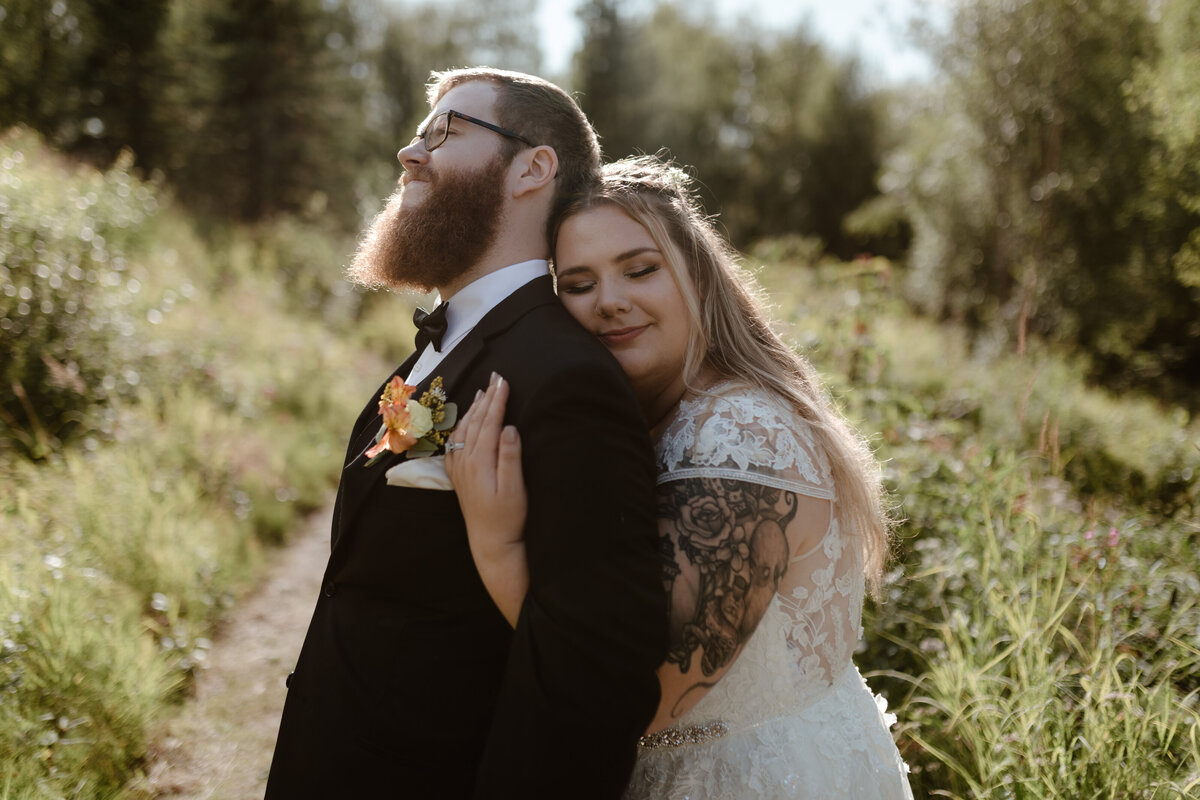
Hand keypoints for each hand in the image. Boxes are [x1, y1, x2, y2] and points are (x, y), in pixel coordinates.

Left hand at [444, 373, 528, 626]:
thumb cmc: (509, 519)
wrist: (491, 545)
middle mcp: (466, 462)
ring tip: (483, 392)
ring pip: (465, 430)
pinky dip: (462, 427)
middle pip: (476, 421)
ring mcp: (460, 469)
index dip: (498, 400)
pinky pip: (456, 444)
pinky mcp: (460, 477)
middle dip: (487, 398)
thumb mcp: (515, 489)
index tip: (504, 381)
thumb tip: (509, 428)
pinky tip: (466, 422)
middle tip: (496, 377)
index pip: (490, 422)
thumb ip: (510, 457)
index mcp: (481, 461)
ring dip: (475, 409)